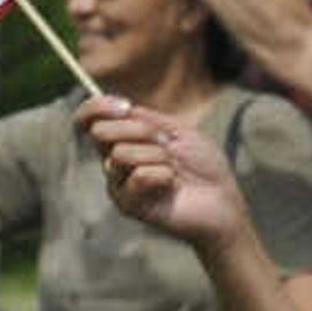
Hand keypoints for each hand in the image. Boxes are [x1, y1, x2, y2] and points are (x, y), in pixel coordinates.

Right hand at [84, 96, 245, 250]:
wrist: (222, 199)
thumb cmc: (204, 165)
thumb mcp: (177, 130)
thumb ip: (144, 118)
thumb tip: (118, 107)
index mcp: (123, 139)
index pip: (89, 119)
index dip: (96, 107)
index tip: (123, 105)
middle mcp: (114, 161)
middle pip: (99, 132)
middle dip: (138, 130)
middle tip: (166, 143)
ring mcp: (118, 183)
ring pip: (120, 154)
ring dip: (157, 156)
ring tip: (175, 170)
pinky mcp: (127, 204)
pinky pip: (136, 176)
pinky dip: (162, 175)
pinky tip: (172, 185)